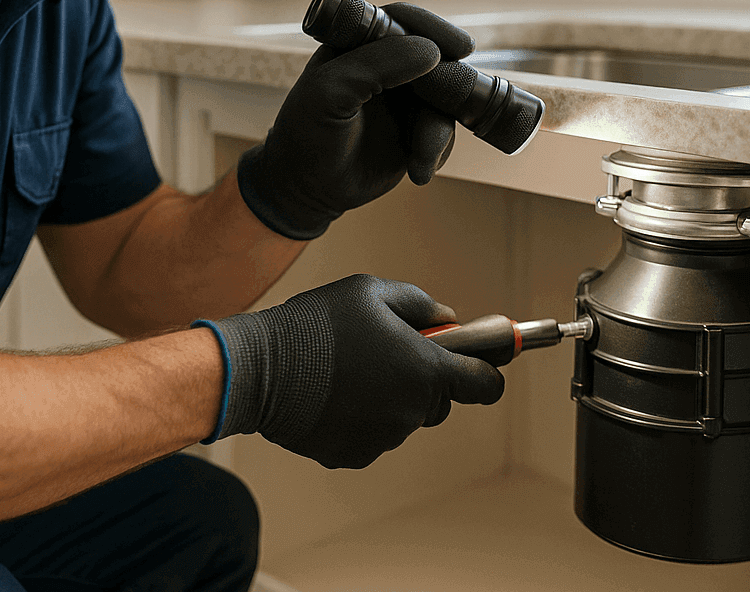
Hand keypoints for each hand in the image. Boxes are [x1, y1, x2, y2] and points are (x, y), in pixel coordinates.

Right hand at [198, 274, 504, 468]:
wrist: (261, 369)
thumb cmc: (317, 324)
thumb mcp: (372, 292)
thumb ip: (420, 305)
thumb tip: (448, 319)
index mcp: (426, 370)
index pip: (486, 385)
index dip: (488, 372)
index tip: (484, 364)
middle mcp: (412, 411)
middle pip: (439, 402)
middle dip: (423, 381)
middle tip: (388, 354)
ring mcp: (383, 438)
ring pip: (402, 418)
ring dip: (388, 398)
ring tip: (347, 370)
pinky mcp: (353, 456)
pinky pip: (370, 436)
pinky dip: (359, 419)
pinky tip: (331, 394)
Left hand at [237, 2, 474, 239]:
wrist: (307, 188)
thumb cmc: (306, 133)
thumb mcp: (329, 93)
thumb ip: (375, 66)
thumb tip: (432, 52)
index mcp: (360, 45)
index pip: (401, 20)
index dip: (431, 28)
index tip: (458, 47)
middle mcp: (387, 67)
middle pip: (435, 59)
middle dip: (451, 82)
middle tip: (461, 102)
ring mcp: (404, 99)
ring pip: (444, 102)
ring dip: (436, 133)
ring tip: (419, 160)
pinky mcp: (415, 131)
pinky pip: (443, 133)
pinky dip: (436, 152)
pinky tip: (417, 171)